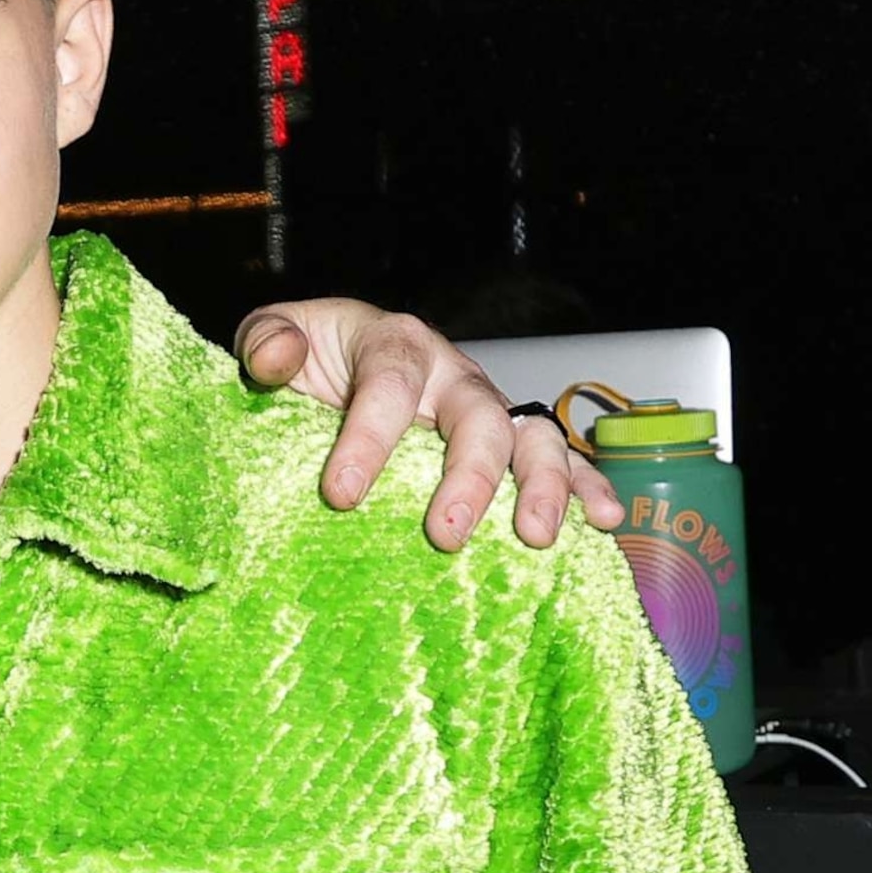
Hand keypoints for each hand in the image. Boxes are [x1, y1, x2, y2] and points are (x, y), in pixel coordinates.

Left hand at [235, 299, 624, 552]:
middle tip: (445, 533)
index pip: (387, 384)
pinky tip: (604, 521)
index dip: (368, 437)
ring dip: (542, 485)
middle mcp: (451, 373)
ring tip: (537, 536)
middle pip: (476, 416)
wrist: (338, 362)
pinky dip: (585, 486)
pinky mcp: (506, 442)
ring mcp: (486, 407)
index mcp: (393, 343)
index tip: (341, 494)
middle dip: (468, 475)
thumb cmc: (306, 357)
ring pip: (528, 438)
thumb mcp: (274, 336)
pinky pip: (558, 459)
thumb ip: (267, 341)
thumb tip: (274, 357)